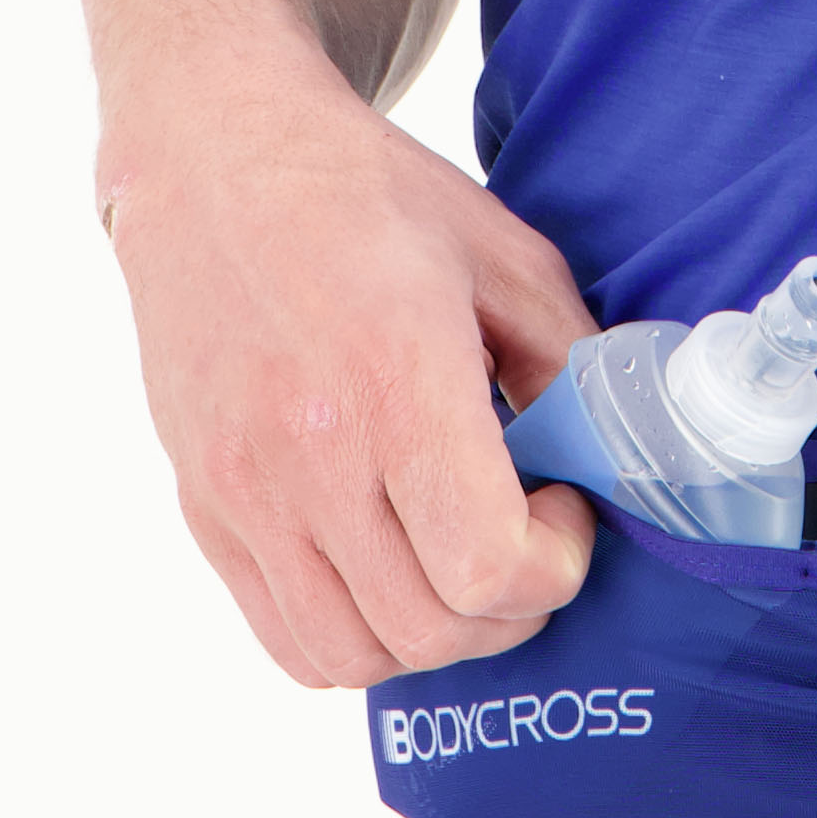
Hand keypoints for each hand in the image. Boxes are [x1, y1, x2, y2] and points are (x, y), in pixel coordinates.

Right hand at [100, 46, 600, 689]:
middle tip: (523, 537)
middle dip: (509, 608)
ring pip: (355, 658)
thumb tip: (612, 461)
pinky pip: (287, 639)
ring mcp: (244, 491)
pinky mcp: (204, 507)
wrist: (212, 159)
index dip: (556, 564)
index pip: (488, 567)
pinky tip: (386, 567)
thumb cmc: (366, 197)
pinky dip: (353, 637)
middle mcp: (309, 453)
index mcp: (395, 379)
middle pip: (432, 630)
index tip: (562, 504)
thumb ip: (570, 365)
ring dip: (431, 635)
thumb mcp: (504, 253)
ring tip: (454, 561)